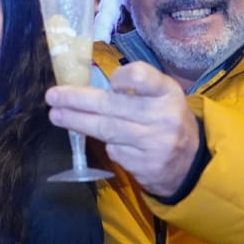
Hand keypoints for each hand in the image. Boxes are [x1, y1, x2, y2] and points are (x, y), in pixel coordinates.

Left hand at [45, 61, 200, 199]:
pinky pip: (116, 152)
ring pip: (108, 130)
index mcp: (167, 92)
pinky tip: (103, 140)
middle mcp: (163, 117)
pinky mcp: (147, 167)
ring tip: (56, 115)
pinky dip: (107, 145)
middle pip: (112, 106)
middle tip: (53, 97)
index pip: (141, 77)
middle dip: (78, 101)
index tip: (108, 83)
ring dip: (77, 122)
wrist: (191, 163)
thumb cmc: (166, 119)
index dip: (121, 78)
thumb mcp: (161, 97)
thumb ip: (134, 88)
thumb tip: (87, 87)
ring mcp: (156, 144)